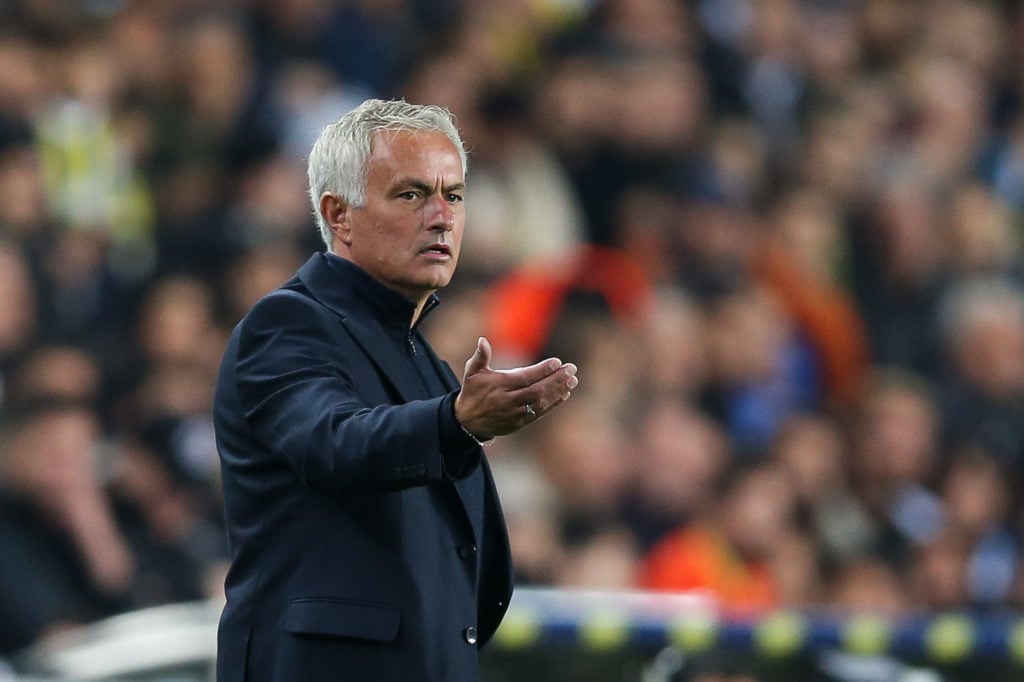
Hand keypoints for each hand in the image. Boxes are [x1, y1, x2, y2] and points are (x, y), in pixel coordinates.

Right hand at [454, 337, 577, 439]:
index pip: (524, 378)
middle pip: (536, 391)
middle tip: (571, 369)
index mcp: (498, 386)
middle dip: (555, 380)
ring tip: (572, 380)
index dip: (541, 370)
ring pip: (540, 403)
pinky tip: (565, 394)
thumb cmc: (473, 391)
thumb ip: (480, 356)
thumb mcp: (472, 372)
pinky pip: (539, 413)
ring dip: (558, 392)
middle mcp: (508, 401)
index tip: (557, 362)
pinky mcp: (520, 423)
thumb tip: (482, 340)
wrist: (468, 422)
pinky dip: (553, 404)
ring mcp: (515, 414)